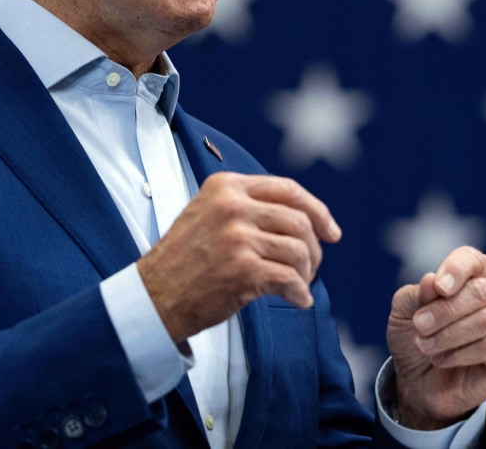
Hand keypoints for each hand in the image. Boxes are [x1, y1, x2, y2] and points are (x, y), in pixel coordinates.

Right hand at [137, 173, 340, 342]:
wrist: (155, 295)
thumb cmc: (184, 259)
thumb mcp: (208, 213)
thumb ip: (247, 206)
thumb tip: (302, 218)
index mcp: (226, 186)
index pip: (288, 189)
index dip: (317, 210)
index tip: (331, 231)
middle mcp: (232, 206)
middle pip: (299, 220)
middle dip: (314, 248)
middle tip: (312, 268)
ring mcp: (238, 237)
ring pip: (299, 250)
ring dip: (307, 273)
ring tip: (299, 285)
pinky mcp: (243, 269)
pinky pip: (290, 279)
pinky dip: (300, 293)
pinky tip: (297, 300)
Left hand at [386, 246, 485, 429]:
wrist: (420, 378)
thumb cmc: (416, 334)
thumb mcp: (404, 311)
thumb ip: (417, 294)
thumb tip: (431, 280)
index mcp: (475, 271)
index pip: (472, 261)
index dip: (455, 271)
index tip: (439, 288)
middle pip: (480, 292)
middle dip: (444, 311)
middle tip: (419, 325)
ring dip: (448, 335)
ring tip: (425, 345)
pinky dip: (460, 354)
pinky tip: (442, 359)